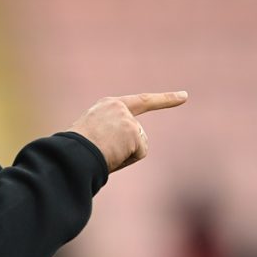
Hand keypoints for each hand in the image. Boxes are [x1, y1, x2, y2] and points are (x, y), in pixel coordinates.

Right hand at [67, 91, 187, 171]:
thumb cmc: (73, 150)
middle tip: (101, 153)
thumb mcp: (89, 136)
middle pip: (137, 135)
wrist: (71, 152)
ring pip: (137, 146)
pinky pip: (138, 153)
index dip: (164, 99)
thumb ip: (108, 136)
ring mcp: (127, 119)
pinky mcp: (132, 132)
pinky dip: (125, 160)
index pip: (140, 101)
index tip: (185, 96)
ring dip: (121, 156)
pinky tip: (109, 155)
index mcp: (107, 105)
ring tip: (100, 153)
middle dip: (130, 148)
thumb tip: (111, 157)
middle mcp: (119, 107)